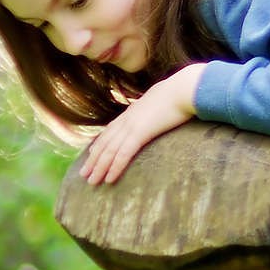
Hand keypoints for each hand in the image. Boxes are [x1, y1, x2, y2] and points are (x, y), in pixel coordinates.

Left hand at [75, 65, 212, 186]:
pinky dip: (115, 166)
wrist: (185, 88)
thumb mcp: (163, 102)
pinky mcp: (140, 132)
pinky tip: (109, 178)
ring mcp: (131, 125)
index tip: (91, 155)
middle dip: (93, 159)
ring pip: (109, 150)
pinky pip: (123, 153)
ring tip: (92, 181)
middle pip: (104, 142)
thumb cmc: (180, 94)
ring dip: (100, 167)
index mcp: (132, 112)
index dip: (99, 144)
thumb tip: (161, 113)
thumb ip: (156, 109)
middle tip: (84, 175)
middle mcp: (127, 119)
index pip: (109, 130)